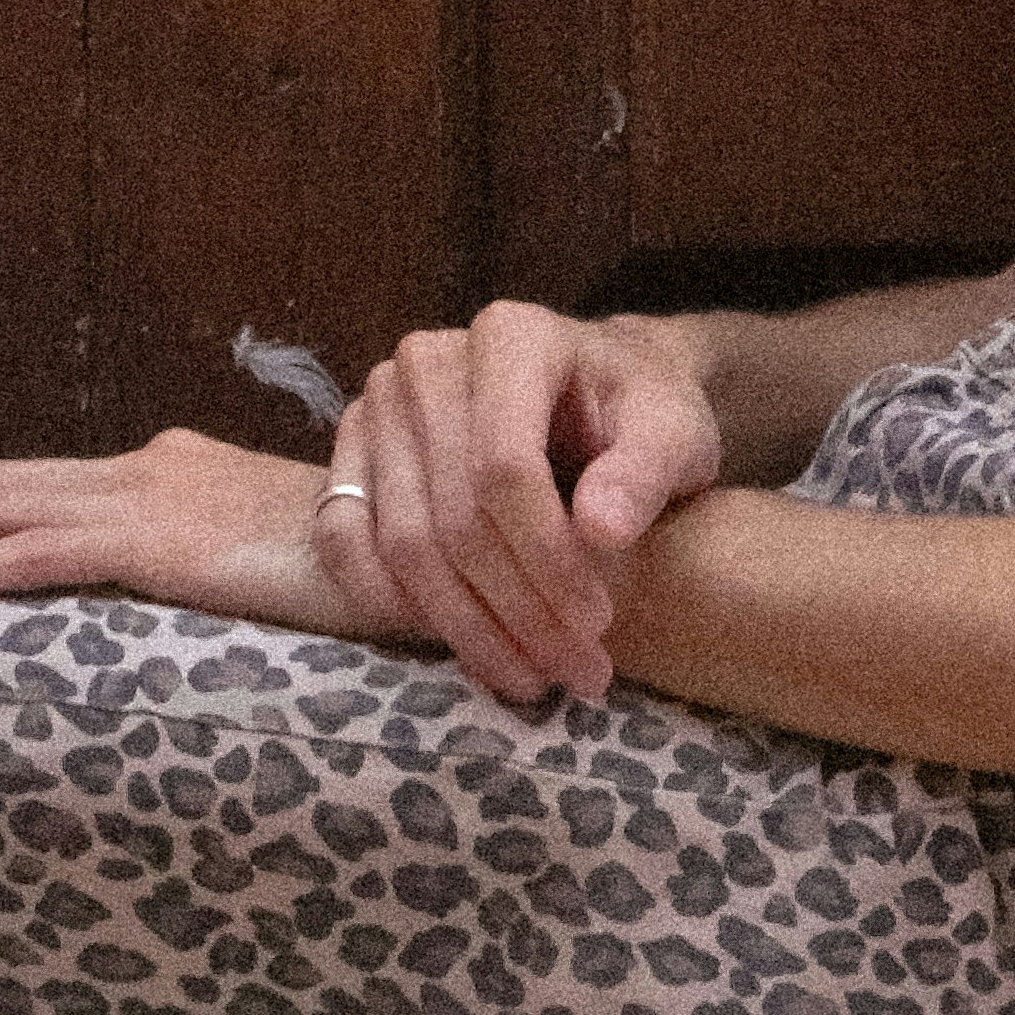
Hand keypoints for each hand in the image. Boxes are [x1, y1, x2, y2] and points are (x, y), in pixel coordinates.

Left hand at [0, 427, 407, 637]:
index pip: (35, 487)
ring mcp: (149, 499)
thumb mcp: (278, 571)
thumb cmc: (378, 567)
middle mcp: (145, 470)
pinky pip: (32, 553)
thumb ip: (226, 579)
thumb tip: (197, 609)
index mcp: (168, 476)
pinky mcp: (159, 542)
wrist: (442, 544)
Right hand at [334, 299, 722, 709]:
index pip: (505, 467)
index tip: (596, 622)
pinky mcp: (349, 451)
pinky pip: (342, 540)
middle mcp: (426, 362)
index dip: (547, 557)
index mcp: (508, 337)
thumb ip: (646, 471)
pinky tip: (453, 645)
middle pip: (452, 515)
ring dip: (462, 628)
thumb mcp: (673, 429)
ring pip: (401, 542)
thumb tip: (601, 530)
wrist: (593, 393)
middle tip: (574, 673)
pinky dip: (389, 605)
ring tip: (528, 677)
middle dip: (515, 612)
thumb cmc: (637, 410)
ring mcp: (377, 406)